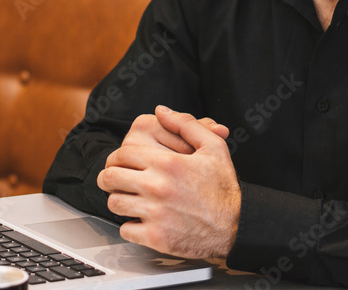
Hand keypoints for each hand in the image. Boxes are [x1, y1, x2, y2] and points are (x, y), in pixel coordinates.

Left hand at [98, 106, 239, 258]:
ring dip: (119, 200)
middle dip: (110, 177)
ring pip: (115, 203)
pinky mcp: (156, 237)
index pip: (122, 154)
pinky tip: (142, 220)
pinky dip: (130, 226)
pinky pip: (125, 229)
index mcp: (168, 162)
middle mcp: (158, 186)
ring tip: (130, 199)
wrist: (237, 225)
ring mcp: (155, 213)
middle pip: (110, 177)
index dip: (118, 157)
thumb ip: (185, 124)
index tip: (122, 163)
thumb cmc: (223, 187)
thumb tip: (161, 111)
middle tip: (118, 180)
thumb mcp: (213, 146)